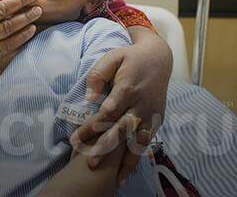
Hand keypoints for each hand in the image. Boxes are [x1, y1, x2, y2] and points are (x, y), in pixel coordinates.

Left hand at [70, 29, 171, 185]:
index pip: (108, 112)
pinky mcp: (157, 119)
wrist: (159, 58)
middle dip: (106, 148)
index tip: (76, 138)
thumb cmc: (129, 58)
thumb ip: (98, 75)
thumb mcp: (112, 58)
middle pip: (122, 130)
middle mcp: (141, 104)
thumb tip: (90, 98)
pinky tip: (128, 171)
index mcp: (128, 88)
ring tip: (114, 179)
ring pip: (138, 141)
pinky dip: (139, 157)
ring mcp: (151, 113)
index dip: (93, 127)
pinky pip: (147, 141)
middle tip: (91, 163)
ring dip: (127, 160)